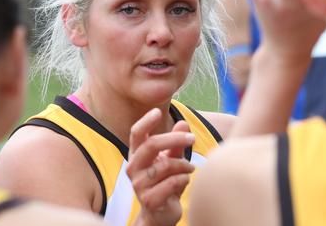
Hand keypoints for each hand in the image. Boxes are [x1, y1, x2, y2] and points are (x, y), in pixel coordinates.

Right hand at [128, 108, 195, 225]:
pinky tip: (185, 180)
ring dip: (184, 165)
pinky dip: (184, 179)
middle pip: (151, 145)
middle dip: (175, 139)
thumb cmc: (165, 183)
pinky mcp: (149, 199)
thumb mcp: (171, 160)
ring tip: (190, 168)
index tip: (157, 111)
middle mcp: (133, 168)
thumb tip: (184, 123)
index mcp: (136, 156)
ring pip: (166, 165)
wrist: (160, 214)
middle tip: (192, 138)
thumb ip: (176, 144)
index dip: (145, 121)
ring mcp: (139, 185)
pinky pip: (172, 182)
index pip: (136, 134)